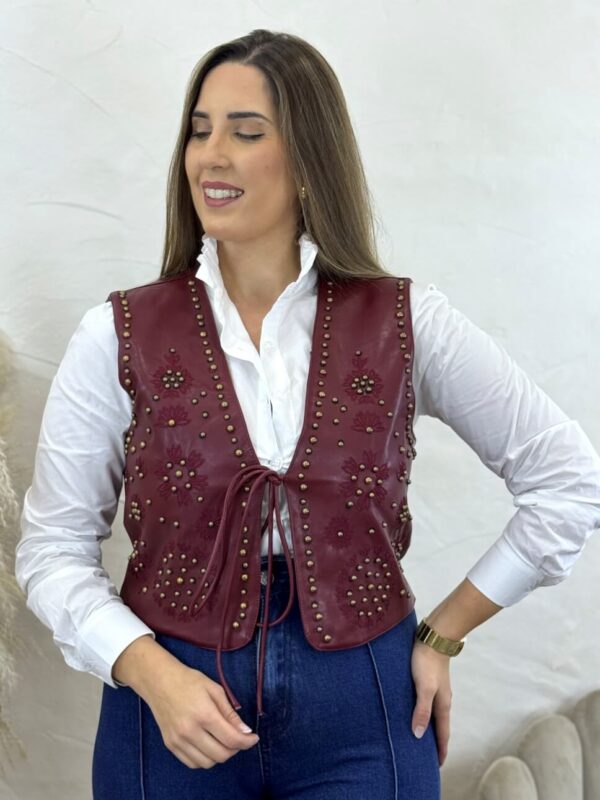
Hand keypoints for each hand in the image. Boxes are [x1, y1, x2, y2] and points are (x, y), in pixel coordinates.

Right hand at [141, 660, 259, 769]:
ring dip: (220, 755)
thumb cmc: (189, 681)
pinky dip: (204, 759)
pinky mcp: (170, 745)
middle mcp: (190, 731)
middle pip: (221, 755)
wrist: (159, 681)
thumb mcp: (214, 689)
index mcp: (204, 714)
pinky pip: (192, 763)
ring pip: (207, 763)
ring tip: (222, 740)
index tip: (254, 738)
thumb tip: (245, 731)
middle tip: (238, 737)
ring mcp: (178, 740)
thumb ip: (230, 713)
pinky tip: (208, 745)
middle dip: (235, 749)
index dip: (247, 742)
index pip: (231, 739)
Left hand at [410, 640, 451, 766]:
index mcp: (442, 704)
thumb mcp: (424, 687)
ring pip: (434, 713)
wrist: (434, 637)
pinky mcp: (430, 680)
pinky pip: (428, 703)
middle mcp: (442, 699)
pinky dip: (425, 712)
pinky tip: (417, 710)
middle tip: (429, 757)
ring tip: (422, 736)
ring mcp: (437, 689)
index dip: (440, 749)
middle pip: (440, 725)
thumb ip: (422, 710)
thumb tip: (418, 734)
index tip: (438, 765)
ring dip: (430, 726)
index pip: (442, 733)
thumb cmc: (427, 661)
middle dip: (436, 741)